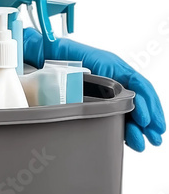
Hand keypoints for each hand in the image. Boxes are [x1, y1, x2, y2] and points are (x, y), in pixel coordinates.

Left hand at [23, 27, 164, 151]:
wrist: (39, 53)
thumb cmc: (57, 51)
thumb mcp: (79, 57)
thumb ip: (99, 71)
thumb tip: (118, 88)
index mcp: (111, 66)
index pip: (137, 84)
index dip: (146, 102)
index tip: (145, 120)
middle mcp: (112, 77)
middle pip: (138, 98)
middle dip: (148, 119)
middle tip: (154, 137)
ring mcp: (105, 89)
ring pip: (128, 108)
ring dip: (138, 127)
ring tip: (143, 143)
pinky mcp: (96, 100)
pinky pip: (115, 113)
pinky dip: (125, 126)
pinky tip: (129, 138)